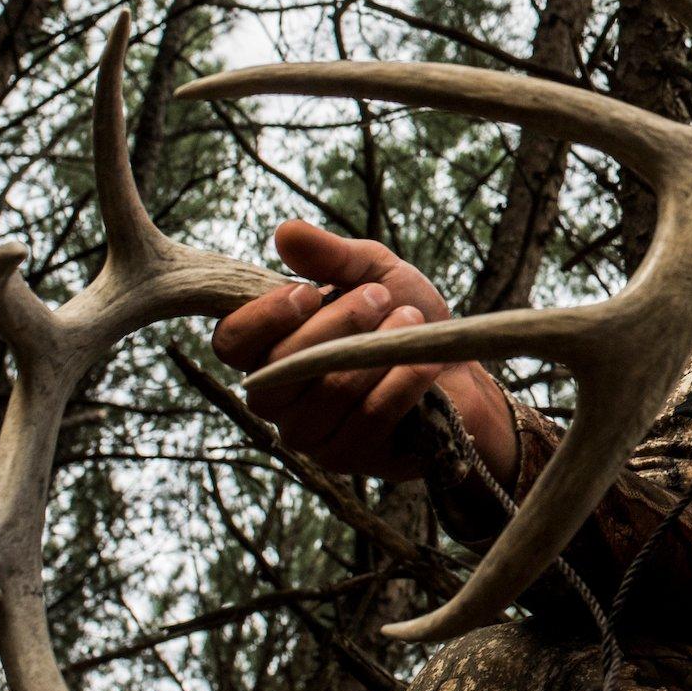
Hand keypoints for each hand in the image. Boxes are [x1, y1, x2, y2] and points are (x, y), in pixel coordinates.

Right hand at [211, 220, 516, 481]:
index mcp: (268, 350)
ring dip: (377, 350)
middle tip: (381, 296)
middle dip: (338, 324)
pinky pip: (369, 418)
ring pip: (330, 392)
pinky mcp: (349, 458)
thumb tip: (285, 232)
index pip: (231, 343)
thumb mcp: (372, 272)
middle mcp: (277, 397)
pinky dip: (402, 382)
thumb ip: (329, 256)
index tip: (308, 292)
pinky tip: (426, 361)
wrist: (460, 366)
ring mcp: (309, 434)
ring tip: (411, 319)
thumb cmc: (403, 314)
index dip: (262, 319)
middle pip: (282, 368)